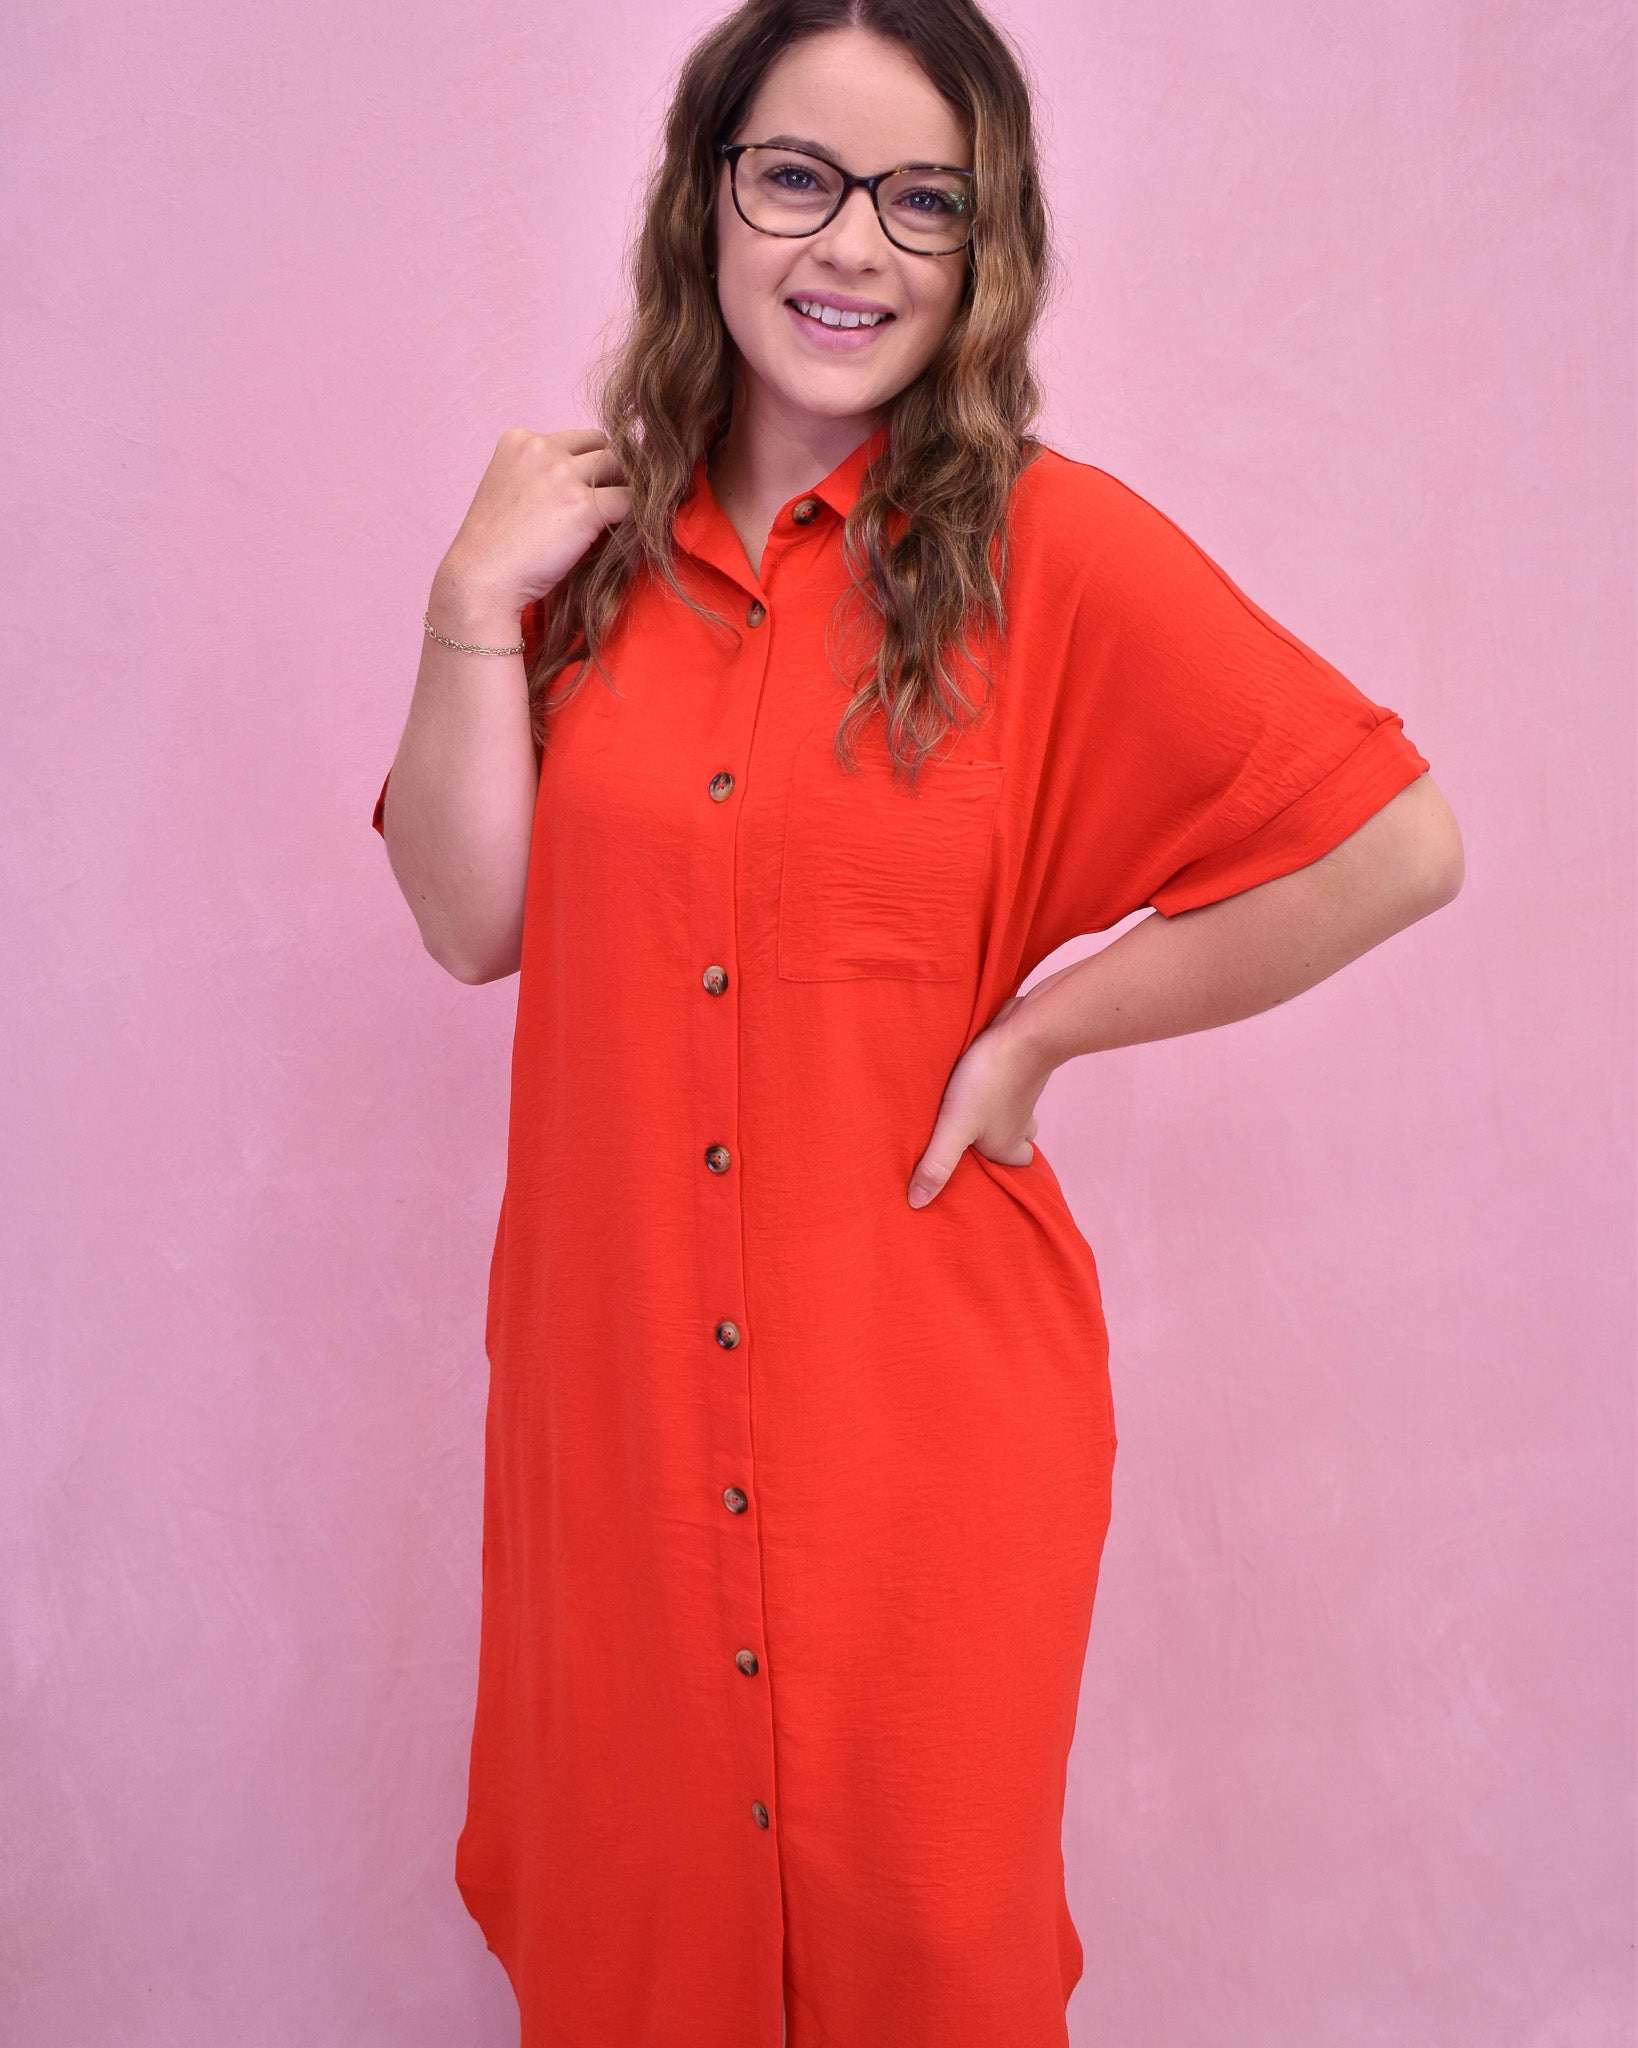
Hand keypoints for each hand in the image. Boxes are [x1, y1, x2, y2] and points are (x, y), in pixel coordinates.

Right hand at [435, 427, 632, 617]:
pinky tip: (624, 533)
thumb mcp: (511, 491)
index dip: (587, 466)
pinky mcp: (584, 505)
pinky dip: (634, 516)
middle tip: (607, 506)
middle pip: (602, 445)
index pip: (575, 439)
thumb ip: (543, 475)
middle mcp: (540, 448)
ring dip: (624, 491)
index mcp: (518, 440)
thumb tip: (591, 478)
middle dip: (610, 473)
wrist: (483, 580)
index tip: (583, 495)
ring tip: (617, 520)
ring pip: (621, 466)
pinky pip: (630, 500)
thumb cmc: (497, 548)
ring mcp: (562, 475)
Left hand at [907, 994, 1054, 1207]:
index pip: (1015, 1165)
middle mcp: (1021, 1122)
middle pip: (1017, 1138)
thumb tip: (917, 1204)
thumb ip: (937, 1163)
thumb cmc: (988, 1083)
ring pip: (1013, 1109)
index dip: (999, 1167)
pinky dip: (996, 1082)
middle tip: (969, 1135)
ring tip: (966, 1106)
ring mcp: (1023, 1094)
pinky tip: (974, 1075)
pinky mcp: (1019, 1067)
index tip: (975, 1163)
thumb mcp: (955, 1127)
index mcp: (1008, 1144)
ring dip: (995, 1110)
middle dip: (997, 1139)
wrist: (1024, 1033)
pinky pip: (1009, 1081)